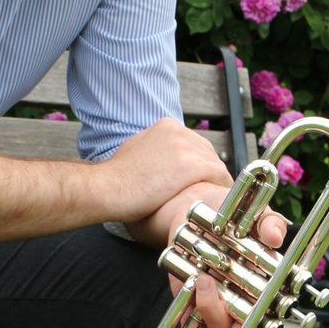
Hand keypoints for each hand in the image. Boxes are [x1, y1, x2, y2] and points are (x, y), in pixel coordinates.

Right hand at [105, 119, 231, 229]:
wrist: (108, 188)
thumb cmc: (116, 177)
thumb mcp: (135, 149)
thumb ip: (153, 148)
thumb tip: (161, 159)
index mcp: (166, 125)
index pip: (194, 143)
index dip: (198, 164)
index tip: (197, 180)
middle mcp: (179, 132)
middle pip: (208, 153)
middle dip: (208, 173)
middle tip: (206, 192)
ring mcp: (186, 148)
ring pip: (215, 165)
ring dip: (215, 182)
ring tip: (212, 200)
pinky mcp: (192, 166)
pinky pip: (219, 176)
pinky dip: (220, 188)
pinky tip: (216, 201)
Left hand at [173, 198, 288, 327]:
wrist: (200, 205)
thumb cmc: (235, 213)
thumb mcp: (256, 215)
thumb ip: (269, 224)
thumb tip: (274, 237)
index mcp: (264, 282)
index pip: (267, 313)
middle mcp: (241, 296)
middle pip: (239, 327)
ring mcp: (216, 299)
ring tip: (197, 321)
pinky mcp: (193, 298)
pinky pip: (191, 323)